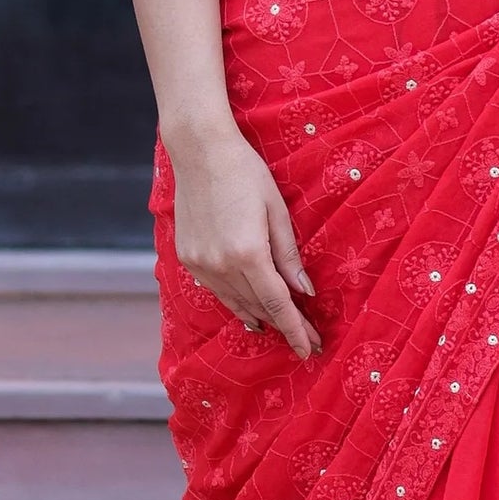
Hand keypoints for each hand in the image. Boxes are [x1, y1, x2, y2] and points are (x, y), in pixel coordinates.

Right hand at [166, 120, 320, 358]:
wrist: (199, 151)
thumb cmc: (245, 173)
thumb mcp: (276, 211)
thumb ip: (289, 256)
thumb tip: (304, 292)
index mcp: (248, 253)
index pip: (277, 304)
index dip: (296, 329)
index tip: (311, 348)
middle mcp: (221, 265)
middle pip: (257, 308)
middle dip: (284, 326)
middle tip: (306, 340)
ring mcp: (200, 264)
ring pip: (235, 303)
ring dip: (259, 317)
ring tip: (280, 330)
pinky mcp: (188, 258)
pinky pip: (217, 290)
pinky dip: (235, 302)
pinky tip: (247, 309)